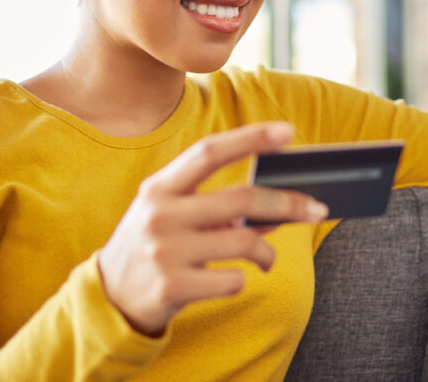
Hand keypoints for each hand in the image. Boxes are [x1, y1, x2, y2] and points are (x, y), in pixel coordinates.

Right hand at [97, 122, 328, 335]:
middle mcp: (159, 214)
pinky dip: (242, 279)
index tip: (288, 132)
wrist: (110, 297)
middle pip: (241, 200)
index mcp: (160, 187)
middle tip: (317, 209)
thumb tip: (277, 205)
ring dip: (267, 252)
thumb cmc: (153, 245)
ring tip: (266, 258)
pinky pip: (232, 280)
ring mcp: (164, 251)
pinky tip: (230, 279)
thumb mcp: (173, 215)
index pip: (209, 152)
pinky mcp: (171, 287)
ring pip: (244, 242)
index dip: (250, 138)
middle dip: (288, 203)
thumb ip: (216, 205)